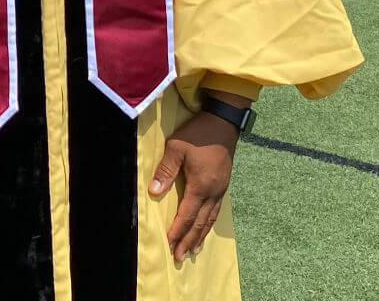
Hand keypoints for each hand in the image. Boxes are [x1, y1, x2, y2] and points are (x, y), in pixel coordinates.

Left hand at [149, 111, 238, 263]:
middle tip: (180, 257)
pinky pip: (216, 210)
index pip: (187, 215)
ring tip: (192, 250)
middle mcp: (213, 192)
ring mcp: (220, 189)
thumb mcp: (177, 147)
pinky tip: (205, 227)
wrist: (224, 121)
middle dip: (189, 240)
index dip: (178, 231)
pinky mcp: (224, 184)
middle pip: (200, 222)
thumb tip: (155, 191)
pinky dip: (209, 223)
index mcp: (201, 185)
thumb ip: (166, 170)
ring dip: (200, 236)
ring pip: (210, 218)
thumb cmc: (198, 134)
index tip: (170, 244)